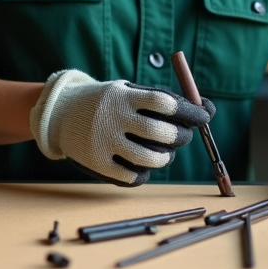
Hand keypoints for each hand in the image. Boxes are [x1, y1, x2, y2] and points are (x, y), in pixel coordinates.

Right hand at [29, 69, 214, 185]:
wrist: (61, 113)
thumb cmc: (110, 102)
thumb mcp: (128, 91)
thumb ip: (163, 100)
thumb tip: (206, 110)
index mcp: (125, 96)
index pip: (166, 103)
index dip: (191, 112)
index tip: (202, 116)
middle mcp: (115, 118)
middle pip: (163, 133)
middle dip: (182, 136)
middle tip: (182, 136)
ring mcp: (106, 142)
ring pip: (152, 158)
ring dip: (166, 157)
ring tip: (165, 153)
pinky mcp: (99, 164)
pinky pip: (134, 177)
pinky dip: (145, 173)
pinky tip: (143, 164)